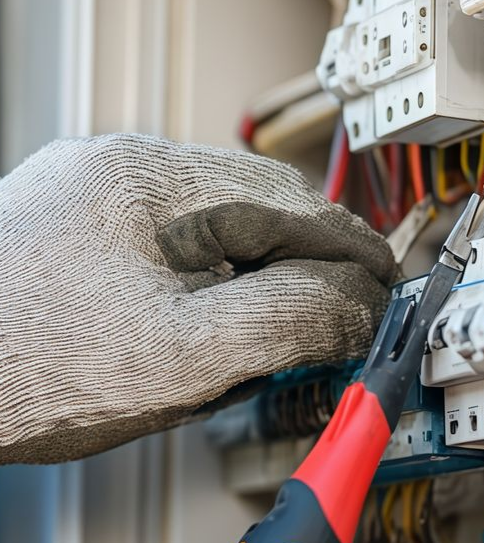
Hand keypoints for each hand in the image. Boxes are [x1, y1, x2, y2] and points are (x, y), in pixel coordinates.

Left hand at [0, 134, 396, 461]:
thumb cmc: (18, 372)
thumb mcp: (180, 359)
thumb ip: (286, 323)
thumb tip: (358, 306)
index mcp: (148, 178)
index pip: (291, 201)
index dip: (352, 248)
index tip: (388, 283)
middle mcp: (117, 170)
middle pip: (255, 206)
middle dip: (305, 263)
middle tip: (339, 319)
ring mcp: (89, 197)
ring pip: (213, 227)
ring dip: (255, 275)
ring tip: (266, 337)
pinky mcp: (71, 232)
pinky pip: (166, 244)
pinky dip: (205, 283)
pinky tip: (201, 329)